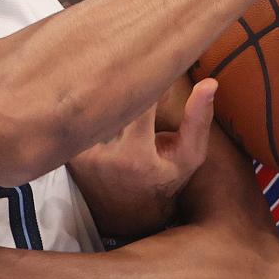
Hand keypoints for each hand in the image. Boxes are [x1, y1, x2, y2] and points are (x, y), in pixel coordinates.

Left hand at [68, 79, 217, 236]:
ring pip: (93, 106)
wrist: (126, 208)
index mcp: (135, 155)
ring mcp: (81, 153)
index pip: (136, 102)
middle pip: (109, 100)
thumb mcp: (188, 154)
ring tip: (120, 81)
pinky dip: (92, 105)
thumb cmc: (164, 177)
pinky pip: (80, 117)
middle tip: (136, 70)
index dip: (148, 81)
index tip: (156, 74)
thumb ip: (198, 119)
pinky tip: (102, 101)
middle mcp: (102, 154)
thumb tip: (209, 83)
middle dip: (125, 80)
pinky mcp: (69, 150)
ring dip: (106, 90)